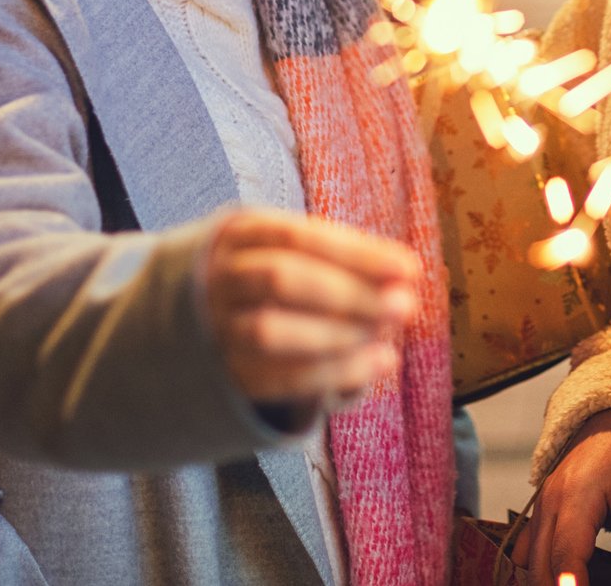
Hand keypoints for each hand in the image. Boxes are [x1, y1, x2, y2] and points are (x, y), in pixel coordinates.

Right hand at [204, 207, 421, 427]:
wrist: (200, 320)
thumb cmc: (273, 275)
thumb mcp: (296, 251)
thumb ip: (345, 258)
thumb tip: (406, 273)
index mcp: (239, 233)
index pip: (298, 237)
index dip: (357, 253)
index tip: (410, 268)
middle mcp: (220, 277)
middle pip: (281, 279)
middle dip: (349, 293)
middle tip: (404, 306)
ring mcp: (215, 327)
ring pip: (270, 330)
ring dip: (338, 334)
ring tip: (387, 337)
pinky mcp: (225, 374)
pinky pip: (275, 378)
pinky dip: (333, 372)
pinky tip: (378, 363)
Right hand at [515, 408, 610, 584]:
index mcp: (579, 493)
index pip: (566, 550)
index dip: (568, 583)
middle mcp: (551, 500)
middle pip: (540, 562)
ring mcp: (542, 504)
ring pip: (528, 558)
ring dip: (543, 580)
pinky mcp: (542, 509)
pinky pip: (528, 547)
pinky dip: (537, 568)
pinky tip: (558, 580)